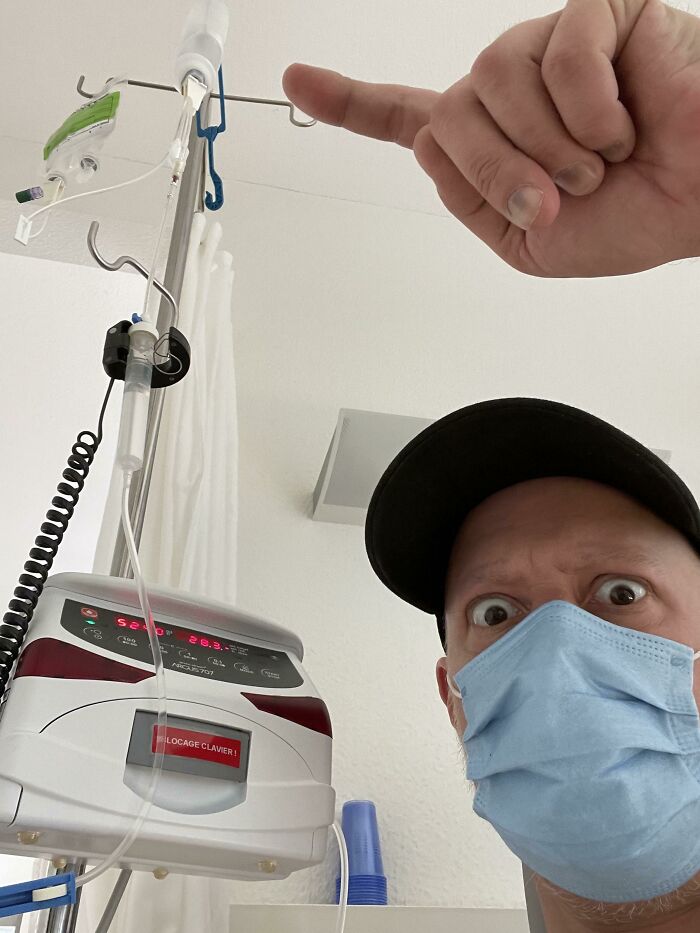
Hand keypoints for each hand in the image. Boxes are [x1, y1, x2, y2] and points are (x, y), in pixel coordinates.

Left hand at [283, 0, 699, 277]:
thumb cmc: (633, 220)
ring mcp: (550, 46)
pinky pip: (560, 54)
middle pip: (447, 113)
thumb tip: (428, 141)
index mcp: (492, 142)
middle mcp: (511, 88)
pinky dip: (592, 110)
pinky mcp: (599, 14)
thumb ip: (471, 201)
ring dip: (550, 146)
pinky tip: (625, 121)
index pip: (409, 116)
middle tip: (559, 194)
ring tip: (601, 160)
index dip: (352, 103)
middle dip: (498, 171)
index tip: (298, 81)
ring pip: (492, 80)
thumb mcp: (531, 242)